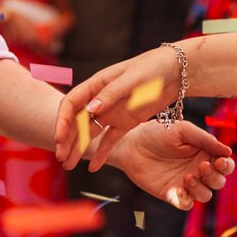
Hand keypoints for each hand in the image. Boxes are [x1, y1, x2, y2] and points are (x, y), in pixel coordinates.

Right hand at [54, 44, 180, 170]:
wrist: (177, 72)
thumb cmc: (152, 68)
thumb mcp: (132, 79)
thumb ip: (111, 94)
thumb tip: (90, 108)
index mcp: (97, 84)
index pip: (71, 104)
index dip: (62, 121)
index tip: (59, 139)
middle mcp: (100, 99)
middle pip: (77, 121)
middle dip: (67, 140)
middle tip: (61, 159)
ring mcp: (112, 112)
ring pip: (89, 133)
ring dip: (78, 148)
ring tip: (69, 166)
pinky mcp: (125, 123)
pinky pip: (110, 140)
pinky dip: (101, 153)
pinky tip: (93, 168)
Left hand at [110, 119, 232, 209]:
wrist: (131, 144)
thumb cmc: (157, 132)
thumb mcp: (183, 130)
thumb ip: (205, 140)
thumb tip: (228, 151)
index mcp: (204, 153)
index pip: (225, 165)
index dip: (227, 166)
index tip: (220, 161)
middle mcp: (198, 170)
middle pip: (218, 182)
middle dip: (214, 177)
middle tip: (201, 167)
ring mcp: (185, 183)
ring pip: (205, 195)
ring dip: (201, 189)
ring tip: (187, 176)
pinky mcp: (172, 194)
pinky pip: (186, 204)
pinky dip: (187, 200)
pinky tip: (180, 189)